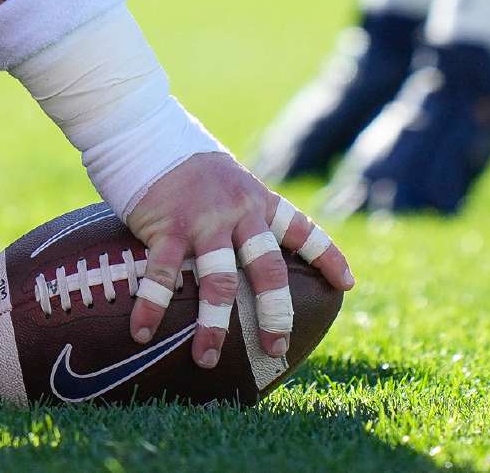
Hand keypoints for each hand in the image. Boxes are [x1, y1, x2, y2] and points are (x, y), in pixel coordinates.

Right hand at [124, 152, 354, 367]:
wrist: (147, 129)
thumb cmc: (188, 165)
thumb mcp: (230, 184)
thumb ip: (243, 215)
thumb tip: (250, 256)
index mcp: (259, 201)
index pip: (303, 230)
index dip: (328, 257)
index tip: (347, 284)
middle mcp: (239, 212)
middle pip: (267, 268)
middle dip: (275, 312)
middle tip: (276, 347)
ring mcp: (204, 221)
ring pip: (217, 281)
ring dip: (213, 324)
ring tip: (207, 359)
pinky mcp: (167, 226)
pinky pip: (163, 274)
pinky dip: (152, 307)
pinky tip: (142, 333)